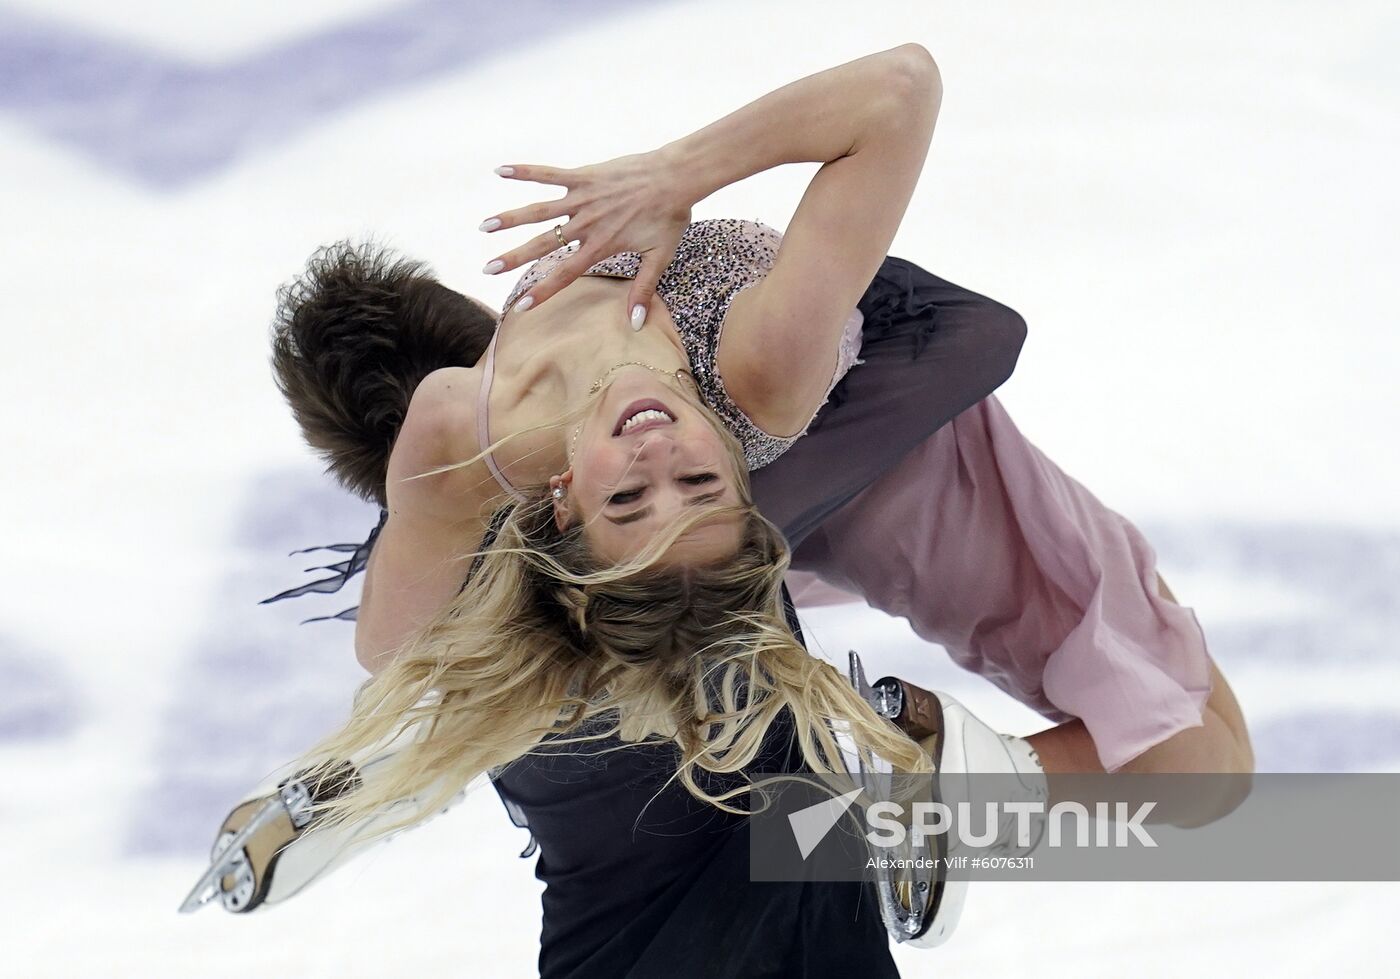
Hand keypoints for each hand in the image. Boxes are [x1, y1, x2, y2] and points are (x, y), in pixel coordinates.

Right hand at [479, 149, 692, 327]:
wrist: (675, 176)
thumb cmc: (670, 216)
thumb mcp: (659, 257)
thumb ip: (643, 289)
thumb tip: (635, 324)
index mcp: (601, 245)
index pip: (565, 274)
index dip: (543, 290)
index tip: (521, 306)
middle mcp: (586, 224)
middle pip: (542, 244)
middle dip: (513, 257)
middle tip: (488, 269)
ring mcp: (582, 198)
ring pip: (539, 210)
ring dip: (510, 218)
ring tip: (484, 226)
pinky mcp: (584, 176)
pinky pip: (549, 173)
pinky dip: (525, 171)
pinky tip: (500, 170)